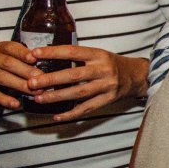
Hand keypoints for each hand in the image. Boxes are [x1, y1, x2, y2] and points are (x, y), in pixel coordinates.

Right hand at [0, 41, 38, 109]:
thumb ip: (20, 61)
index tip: (35, 58)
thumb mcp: (4, 58)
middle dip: (26, 71)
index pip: (11, 47)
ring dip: (19, 85)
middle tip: (41, 79)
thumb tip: (45, 70)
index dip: (22, 53)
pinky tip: (16, 104)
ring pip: (0, 77)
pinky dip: (3, 99)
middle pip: (7, 63)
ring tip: (35, 92)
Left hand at [26, 46, 148, 120]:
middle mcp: (103, 70)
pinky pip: (87, 108)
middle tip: (31, 82)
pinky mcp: (109, 100)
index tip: (34, 54)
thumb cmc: (112, 64)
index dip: (53, 52)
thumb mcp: (98, 54)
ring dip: (57, 97)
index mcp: (99, 55)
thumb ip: (78, 57)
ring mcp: (107, 86)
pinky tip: (56, 116)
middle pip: (74, 75)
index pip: (73, 51)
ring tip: (39, 99)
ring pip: (79, 93)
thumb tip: (47, 58)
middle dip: (51, 79)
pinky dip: (71, 113)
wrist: (137, 76)